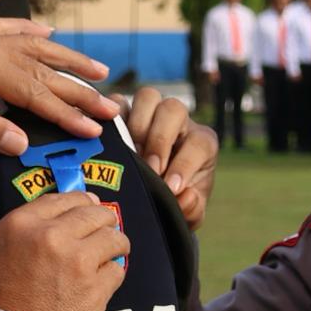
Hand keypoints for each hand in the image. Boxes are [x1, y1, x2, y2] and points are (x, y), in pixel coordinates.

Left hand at [0, 19, 117, 154]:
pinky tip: (48, 32)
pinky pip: (11, 30)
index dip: (67, 113)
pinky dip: (33, 31)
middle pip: (45, 70)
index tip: (93, 128)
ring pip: (36, 47)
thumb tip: (21, 144)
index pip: (35, 92)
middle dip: (81, 91)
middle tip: (111, 108)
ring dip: (69, 58)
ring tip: (98, 70)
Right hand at [0, 192, 129, 310]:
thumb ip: (27, 230)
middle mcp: (52, 236)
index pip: (63, 198)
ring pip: (114, 238)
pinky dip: (112, 275)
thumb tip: (63, 218)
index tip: (89, 207)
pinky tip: (102, 282)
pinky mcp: (96, 288)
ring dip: (115, 244)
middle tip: (105, 229)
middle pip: (94, 213)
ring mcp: (78, 262)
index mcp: (22, 224)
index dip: (80, 202)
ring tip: (112, 253)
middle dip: (103, 220)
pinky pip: (117, 270)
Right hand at [126, 88, 219, 228]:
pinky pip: (117, 102)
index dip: (186, 164)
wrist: (155, 198)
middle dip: (160, 139)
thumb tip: (184, 196)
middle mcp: (178, 122)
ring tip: (130, 155)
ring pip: (147, 97)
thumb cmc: (176, 201)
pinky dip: (112, 118)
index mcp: (201, 143)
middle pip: (173, 109)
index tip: (171, 187)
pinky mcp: (124, 114)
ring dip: (137, 125)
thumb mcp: (189, 213)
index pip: (199, 142)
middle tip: (151, 168)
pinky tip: (109, 144)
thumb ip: (192, 209)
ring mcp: (150, 114)